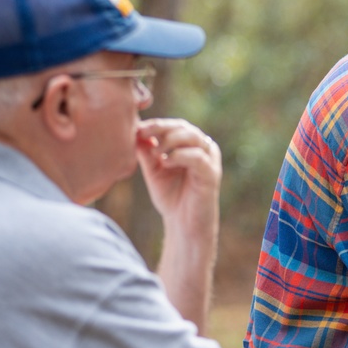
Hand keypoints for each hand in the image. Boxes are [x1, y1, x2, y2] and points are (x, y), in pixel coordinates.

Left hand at [135, 118, 220, 238]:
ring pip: (193, 137)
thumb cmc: (171, 196)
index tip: (137, 128)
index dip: (156, 124)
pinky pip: (197, 157)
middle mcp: (204, 148)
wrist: (184, 224)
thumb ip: (147, 152)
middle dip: (162, 128)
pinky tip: (165, 162)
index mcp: (192, 145)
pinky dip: (179, 156)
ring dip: (170, 140)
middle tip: (142, 133)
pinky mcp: (212, 173)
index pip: (175, 126)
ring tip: (156, 153)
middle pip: (184, 127)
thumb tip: (135, 131)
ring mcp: (210, 160)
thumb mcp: (154, 171)